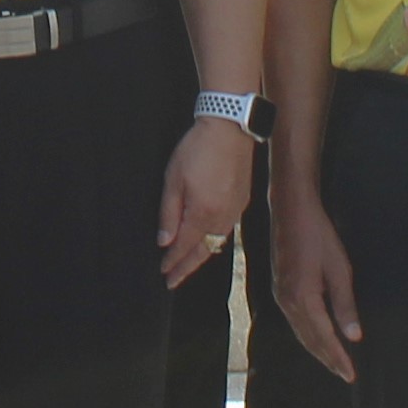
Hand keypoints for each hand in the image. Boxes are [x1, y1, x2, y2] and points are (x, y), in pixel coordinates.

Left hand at [154, 115, 253, 289]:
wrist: (230, 128)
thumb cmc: (198, 149)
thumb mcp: (173, 179)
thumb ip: (169, 213)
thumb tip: (165, 241)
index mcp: (203, 214)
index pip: (185, 247)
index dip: (173, 262)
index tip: (164, 274)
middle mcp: (222, 218)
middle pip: (203, 251)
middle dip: (187, 267)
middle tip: (173, 280)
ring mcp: (235, 210)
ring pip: (217, 242)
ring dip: (201, 254)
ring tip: (188, 263)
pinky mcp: (243, 201)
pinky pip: (226, 229)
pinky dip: (214, 239)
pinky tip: (208, 239)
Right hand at [272, 192, 361, 380]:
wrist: (290, 210)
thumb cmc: (317, 235)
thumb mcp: (339, 269)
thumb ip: (345, 304)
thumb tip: (353, 336)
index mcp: (303, 298)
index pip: (324, 337)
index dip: (338, 357)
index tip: (350, 374)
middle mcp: (287, 301)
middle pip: (309, 340)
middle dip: (327, 358)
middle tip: (344, 374)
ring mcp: (281, 295)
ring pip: (300, 332)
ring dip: (316, 349)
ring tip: (333, 361)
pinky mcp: (280, 288)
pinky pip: (294, 320)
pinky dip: (307, 334)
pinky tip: (316, 336)